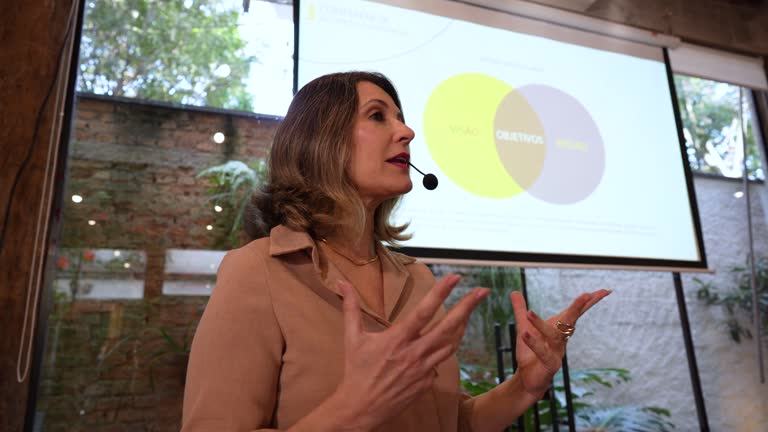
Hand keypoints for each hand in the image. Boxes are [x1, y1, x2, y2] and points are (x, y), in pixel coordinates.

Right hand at [334, 275, 488, 430]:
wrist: (361, 407)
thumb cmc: (356, 371)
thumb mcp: (352, 337)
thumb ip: (351, 306)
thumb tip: (342, 282)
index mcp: (397, 339)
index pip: (423, 311)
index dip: (440, 293)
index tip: (455, 278)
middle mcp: (414, 353)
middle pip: (447, 327)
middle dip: (467, 307)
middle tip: (482, 292)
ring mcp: (423, 369)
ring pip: (450, 345)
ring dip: (461, 327)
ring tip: (469, 312)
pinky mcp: (426, 383)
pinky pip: (440, 362)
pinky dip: (445, 349)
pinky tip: (445, 341)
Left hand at [510, 289, 611, 397]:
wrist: (527, 379)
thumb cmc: (530, 353)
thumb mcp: (523, 328)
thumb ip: (520, 311)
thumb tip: (514, 292)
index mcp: (558, 328)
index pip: (575, 313)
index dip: (589, 302)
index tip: (605, 290)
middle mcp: (562, 339)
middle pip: (571, 321)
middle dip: (578, 308)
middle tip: (586, 295)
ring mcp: (557, 352)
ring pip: (554, 336)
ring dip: (541, 324)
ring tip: (529, 313)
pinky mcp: (550, 364)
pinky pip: (542, 352)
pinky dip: (534, 343)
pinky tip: (524, 334)